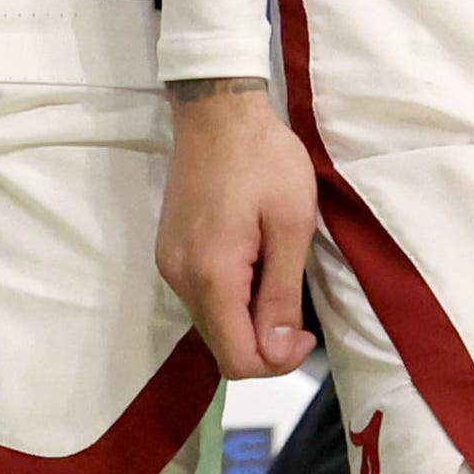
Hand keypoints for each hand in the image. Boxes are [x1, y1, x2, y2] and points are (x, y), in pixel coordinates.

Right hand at [157, 82, 317, 378]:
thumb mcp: (291, 225)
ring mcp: (170, 265)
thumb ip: (282, 293)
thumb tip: (277, 351)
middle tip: (296, 305)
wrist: (217, 110)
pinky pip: (201, 298)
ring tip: (274, 272)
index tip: (304, 330)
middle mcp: (180, 278)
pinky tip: (252, 263)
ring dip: (246, 318)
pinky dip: (230, 298)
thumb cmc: (265, 160)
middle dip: (264, 342)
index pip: (238, 360)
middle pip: (221, 347)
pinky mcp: (169, 252)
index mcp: (212, 275)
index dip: (278, 362)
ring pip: (211, 324)